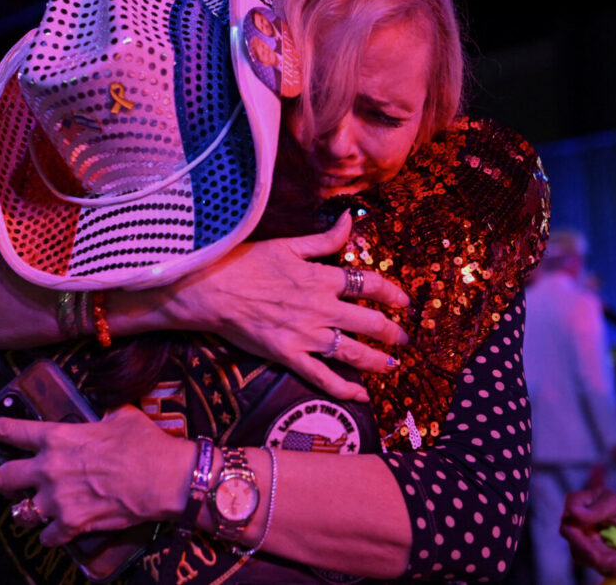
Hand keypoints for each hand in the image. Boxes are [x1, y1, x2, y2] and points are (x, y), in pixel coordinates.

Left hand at [0, 406, 193, 546]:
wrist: (164, 478)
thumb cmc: (144, 443)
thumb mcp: (121, 415)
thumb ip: (101, 414)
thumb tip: (102, 411)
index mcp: (57, 437)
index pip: (7, 431)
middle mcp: (48, 468)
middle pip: (3, 478)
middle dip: (3, 481)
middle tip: (12, 482)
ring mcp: (57, 499)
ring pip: (20, 512)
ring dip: (27, 511)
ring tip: (37, 509)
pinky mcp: (71, 524)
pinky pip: (47, 536)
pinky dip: (52, 535)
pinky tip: (61, 531)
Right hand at [162, 211, 409, 400]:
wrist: (210, 289)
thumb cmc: (245, 263)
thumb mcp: (287, 244)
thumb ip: (324, 238)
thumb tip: (350, 219)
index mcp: (322, 278)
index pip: (369, 284)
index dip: (393, 293)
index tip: (405, 301)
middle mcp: (321, 309)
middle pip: (370, 322)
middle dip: (393, 332)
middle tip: (405, 337)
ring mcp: (306, 336)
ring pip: (353, 352)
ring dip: (378, 360)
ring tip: (392, 365)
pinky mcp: (288, 356)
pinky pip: (323, 377)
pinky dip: (345, 388)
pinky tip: (362, 395)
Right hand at [560, 487, 615, 577]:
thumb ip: (596, 509)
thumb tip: (573, 513)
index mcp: (577, 506)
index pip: (568, 527)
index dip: (578, 541)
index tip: (594, 553)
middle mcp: (575, 524)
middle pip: (576, 548)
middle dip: (598, 557)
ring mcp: (583, 540)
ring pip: (586, 560)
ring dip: (608, 564)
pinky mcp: (593, 554)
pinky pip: (598, 567)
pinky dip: (614, 570)